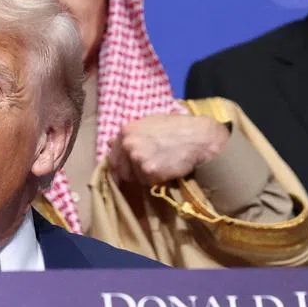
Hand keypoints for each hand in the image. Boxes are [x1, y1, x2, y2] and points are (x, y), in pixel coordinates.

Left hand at [108, 112, 228, 186]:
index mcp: (126, 131)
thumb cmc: (176, 127)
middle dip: (132, 172)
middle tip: (149, 167)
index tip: (129, 168)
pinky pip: (148, 183)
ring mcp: (138, 159)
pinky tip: (167, 169)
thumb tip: (109, 143)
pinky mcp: (150, 172)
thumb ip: (130, 135)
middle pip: (121, 170)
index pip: (113, 156)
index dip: (122, 164)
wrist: (198, 137)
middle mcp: (128, 145)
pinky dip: (156, 180)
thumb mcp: (149, 123)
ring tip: (161, 165)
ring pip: (135, 178)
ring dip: (145, 176)